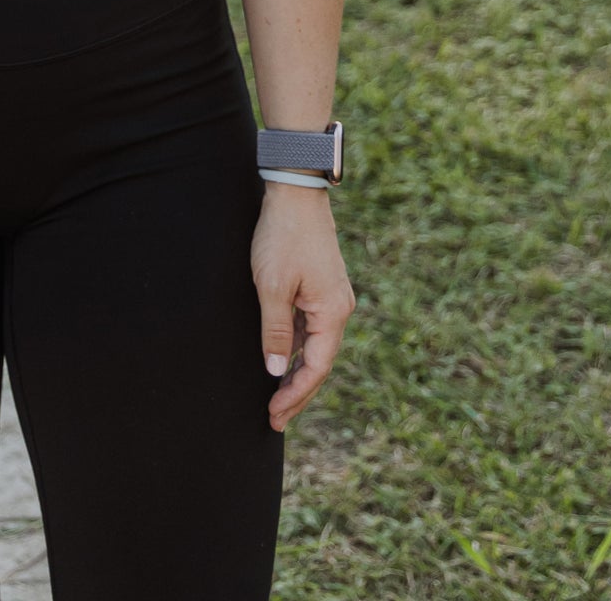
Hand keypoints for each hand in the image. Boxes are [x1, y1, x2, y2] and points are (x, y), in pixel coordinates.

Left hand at [250, 185, 355, 432]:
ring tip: (275, 396)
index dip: (295, 395)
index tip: (274, 416)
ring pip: (315, 345)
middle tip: (274, 418)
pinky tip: (281, 356)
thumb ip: (274, 331)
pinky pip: (311, 326)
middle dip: (297, 391)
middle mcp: (339, 308)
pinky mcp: (322, 285)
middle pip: (319, 361)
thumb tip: (276, 371)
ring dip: (297, 370)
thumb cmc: (282, 236)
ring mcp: (332, 296)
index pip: (316, 368)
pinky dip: (297, 346)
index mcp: (332, 313)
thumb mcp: (271, 287)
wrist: (296, 191)